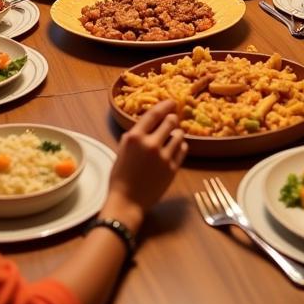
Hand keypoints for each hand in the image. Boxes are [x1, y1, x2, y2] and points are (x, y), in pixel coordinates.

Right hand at [104, 100, 186, 226]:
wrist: (127, 201)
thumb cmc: (120, 176)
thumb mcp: (122, 150)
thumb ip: (135, 135)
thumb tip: (148, 123)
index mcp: (135, 137)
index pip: (154, 114)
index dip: (164, 105)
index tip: (171, 102)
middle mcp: (151, 144)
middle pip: (170, 122)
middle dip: (172, 119)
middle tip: (172, 119)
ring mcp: (164, 157)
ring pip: (179, 135)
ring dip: (176, 133)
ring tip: (171, 137)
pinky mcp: (173, 169)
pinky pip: (183, 149)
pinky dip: (180, 146)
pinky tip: (175, 148)